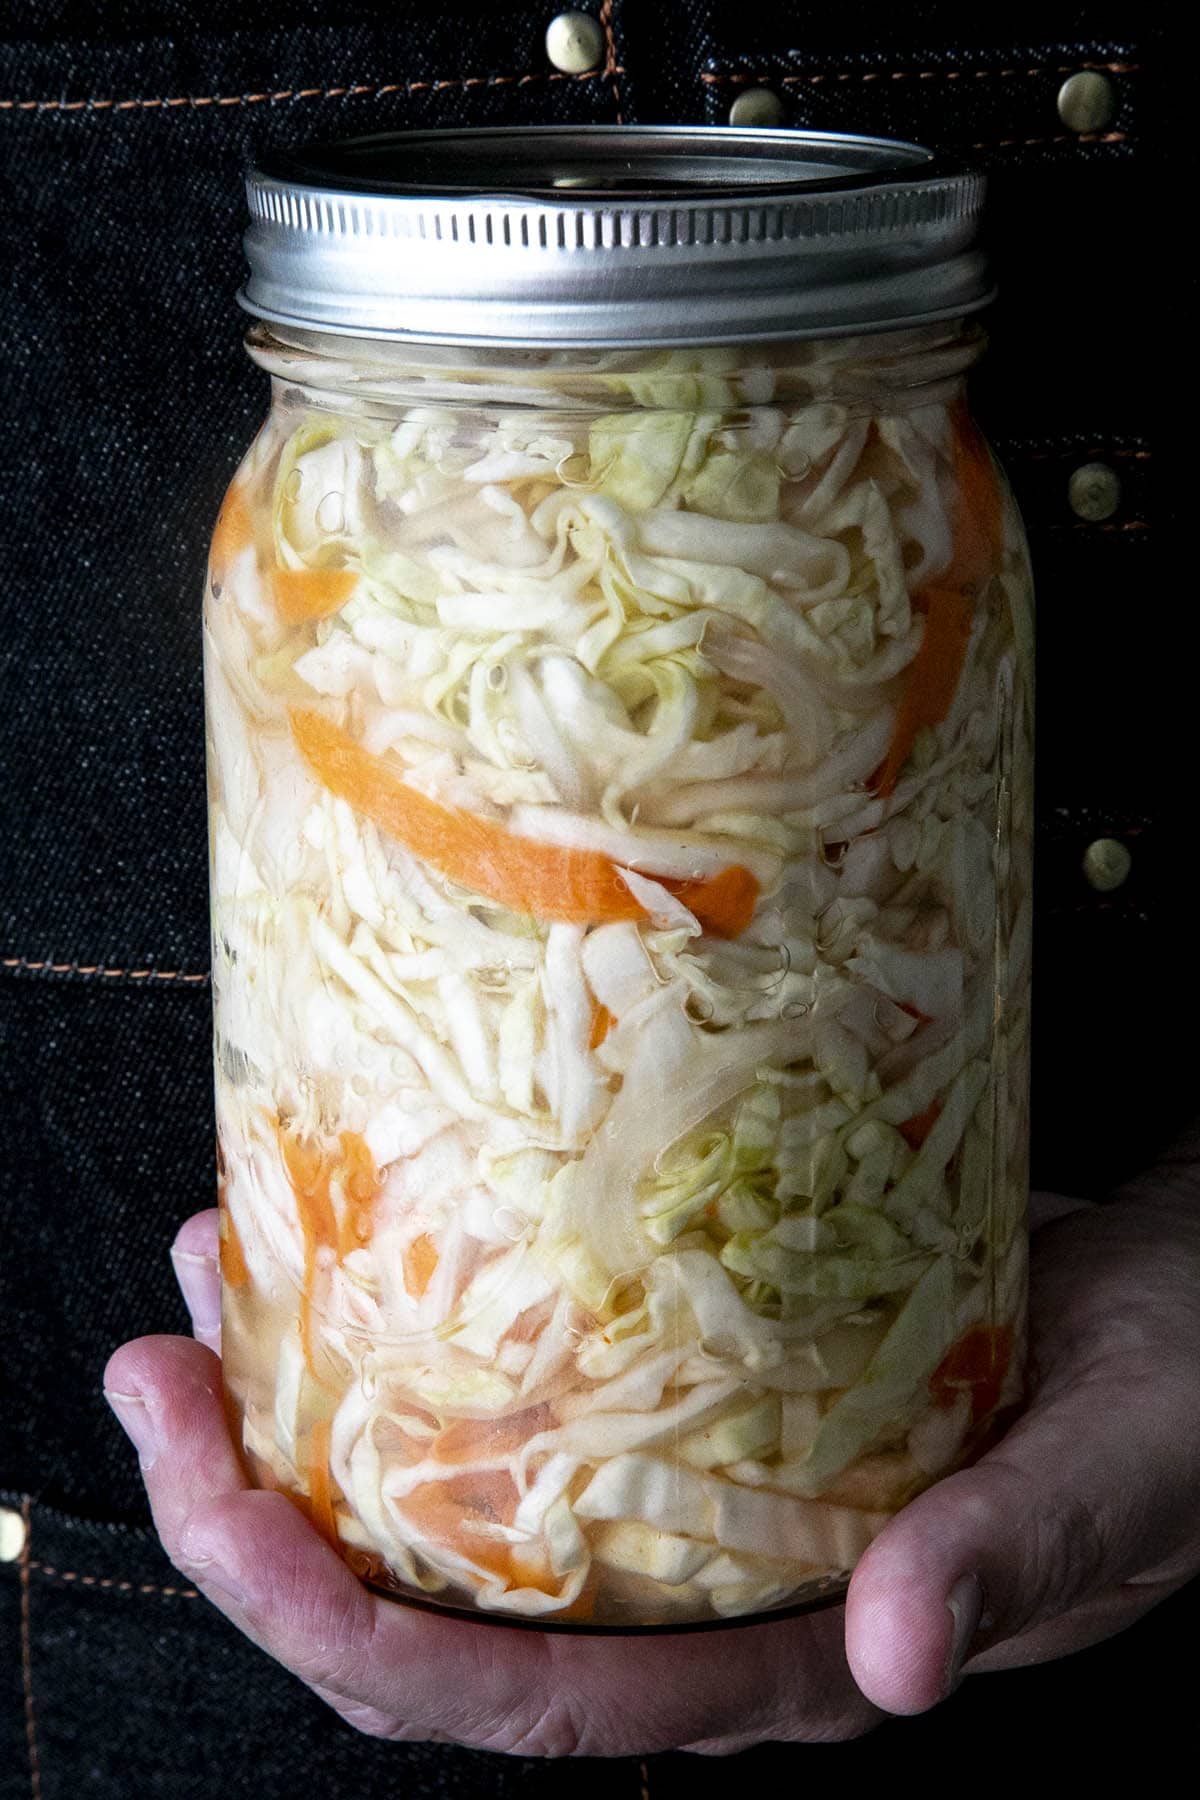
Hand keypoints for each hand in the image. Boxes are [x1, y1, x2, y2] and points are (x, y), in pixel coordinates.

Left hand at [104, 1183, 1199, 1754]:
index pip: (530, 1702)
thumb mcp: (1124, 1466)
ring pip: (460, 1506)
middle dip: (261, 1520)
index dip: (347, 1634)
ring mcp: (701, 1507)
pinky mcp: (704, 1409)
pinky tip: (368, 1242)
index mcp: (798, 1658)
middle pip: (442, 1616)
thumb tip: (889, 1659)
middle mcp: (715, 1598)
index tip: (217, 1504)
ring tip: (211, 1284)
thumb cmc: (1185, 1400)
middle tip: (158, 1371)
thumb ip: (1011, 1558)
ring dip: (310, 1410)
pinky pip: (531, 1399)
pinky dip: (425, 1333)